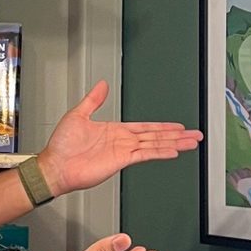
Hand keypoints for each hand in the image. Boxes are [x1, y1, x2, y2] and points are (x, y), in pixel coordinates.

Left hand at [37, 81, 200, 196]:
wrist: (55, 165)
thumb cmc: (61, 145)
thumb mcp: (77, 115)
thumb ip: (93, 100)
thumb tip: (102, 84)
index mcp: (115, 130)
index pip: (145, 127)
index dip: (162, 126)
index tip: (177, 126)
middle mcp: (122, 141)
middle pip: (156, 136)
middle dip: (176, 135)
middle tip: (194, 134)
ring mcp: (123, 151)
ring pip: (154, 145)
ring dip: (174, 143)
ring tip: (191, 142)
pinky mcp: (120, 160)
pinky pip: (144, 155)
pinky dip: (159, 152)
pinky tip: (173, 151)